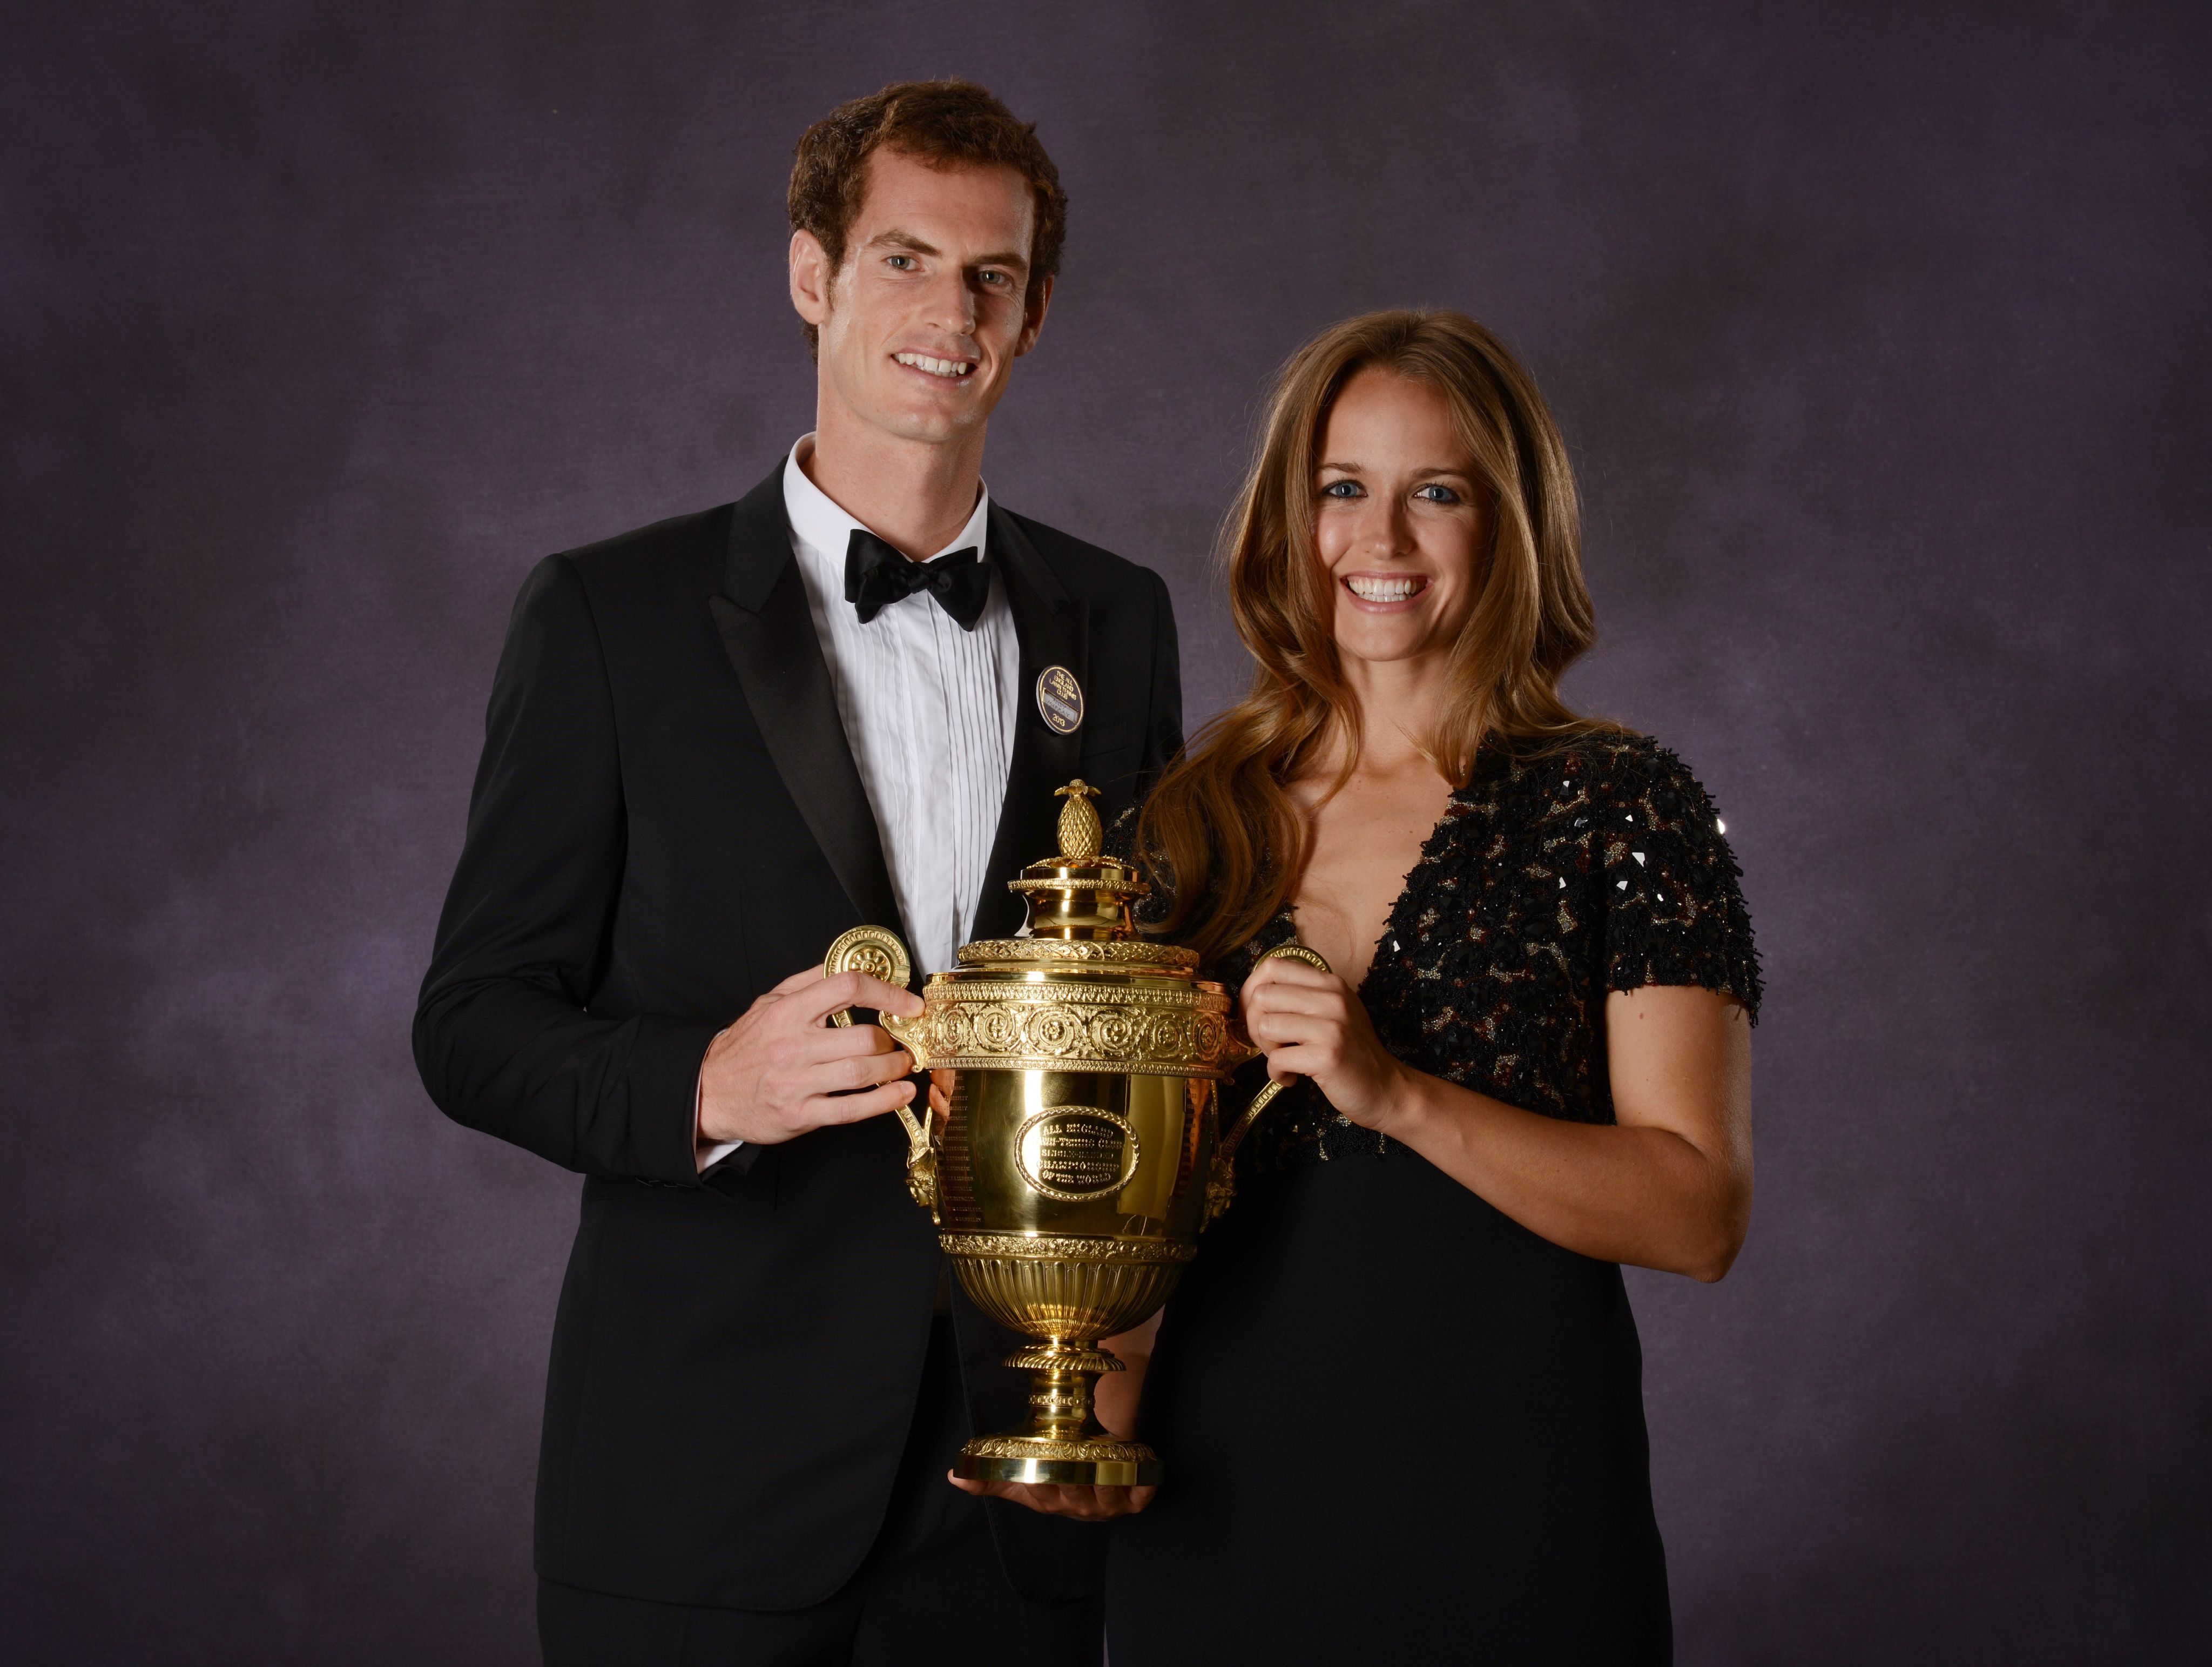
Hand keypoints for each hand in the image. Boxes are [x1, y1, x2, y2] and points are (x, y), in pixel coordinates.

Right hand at [697, 963, 923, 1148]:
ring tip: (903, 1064)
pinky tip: (900, 1094)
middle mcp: (792, 1045)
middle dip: (892, 1040)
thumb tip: (847, 962)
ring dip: (893, 1069)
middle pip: (862, 1038)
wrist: (708, 1091)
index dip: (887, 993)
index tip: (909, 1004)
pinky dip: (883, 1102)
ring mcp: (795, 1083)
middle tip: (902, 1042)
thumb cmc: (745, 1046)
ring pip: (861, 1073)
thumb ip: (809, 981)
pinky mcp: (799, 1114)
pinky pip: (850, 1109)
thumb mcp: (769, 1002)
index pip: (847, 987)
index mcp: (788, 1011)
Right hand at [948, 1472, 1155, 1519]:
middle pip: (1075, 1493)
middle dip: (1072, 1477)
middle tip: (1068, 1454)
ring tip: (1102, 1455)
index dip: (1039, 1478)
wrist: (1098, 1469)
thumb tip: (955, 1477)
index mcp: (1053, 1503)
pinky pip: (1143, 1494)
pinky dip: (1144, 1483)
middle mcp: (1081, 1508)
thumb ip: (992, 1481)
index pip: (1042, 1493)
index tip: (1036, 1462)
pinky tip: (1140, 1470)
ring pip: (1107, 1493)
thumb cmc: (1060, 1480)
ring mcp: (1110, 1504)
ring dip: (1106, 1476)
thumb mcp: (1026, 1482)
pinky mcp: (1136, 1498)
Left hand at [1240, 953, 1407, 1129]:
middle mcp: (1332, 998)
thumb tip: (1252, 993)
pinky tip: (1291, 1078)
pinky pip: (1276, 1059)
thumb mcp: (1334, 1011)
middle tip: (1272, 1045)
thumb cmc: (1351, 1051)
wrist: (1385, 1088)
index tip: (1255, 1014)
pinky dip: (1277, 1074)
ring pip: (1265, 1026)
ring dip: (1267, 1051)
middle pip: (1262, 997)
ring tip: (1285, 1061)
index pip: (1273, 966)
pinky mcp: (1327, 1056)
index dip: (1252, 990)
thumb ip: (1301, 995)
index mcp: (1330, 982)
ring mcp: (1331, 1026)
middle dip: (1255, 1025)